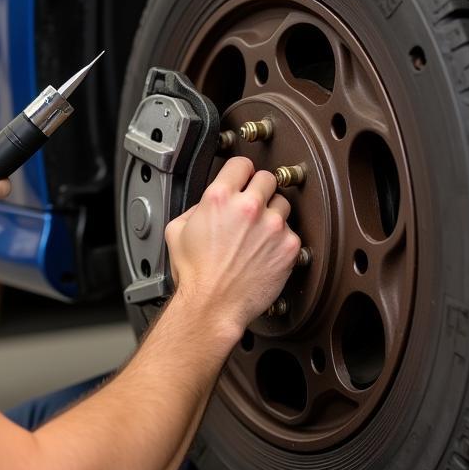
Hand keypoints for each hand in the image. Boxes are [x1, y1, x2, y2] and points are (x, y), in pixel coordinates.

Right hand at [164, 157, 300, 340]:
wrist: (213, 305)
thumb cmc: (195, 275)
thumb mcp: (177, 231)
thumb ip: (195, 209)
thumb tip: (206, 205)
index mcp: (219, 198)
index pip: (242, 164)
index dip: (241, 171)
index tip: (244, 177)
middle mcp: (248, 207)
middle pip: (267, 178)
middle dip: (260, 189)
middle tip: (254, 203)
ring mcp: (271, 226)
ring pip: (283, 203)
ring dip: (273, 213)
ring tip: (260, 231)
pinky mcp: (288, 246)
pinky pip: (291, 232)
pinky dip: (281, 239)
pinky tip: (266, 250)